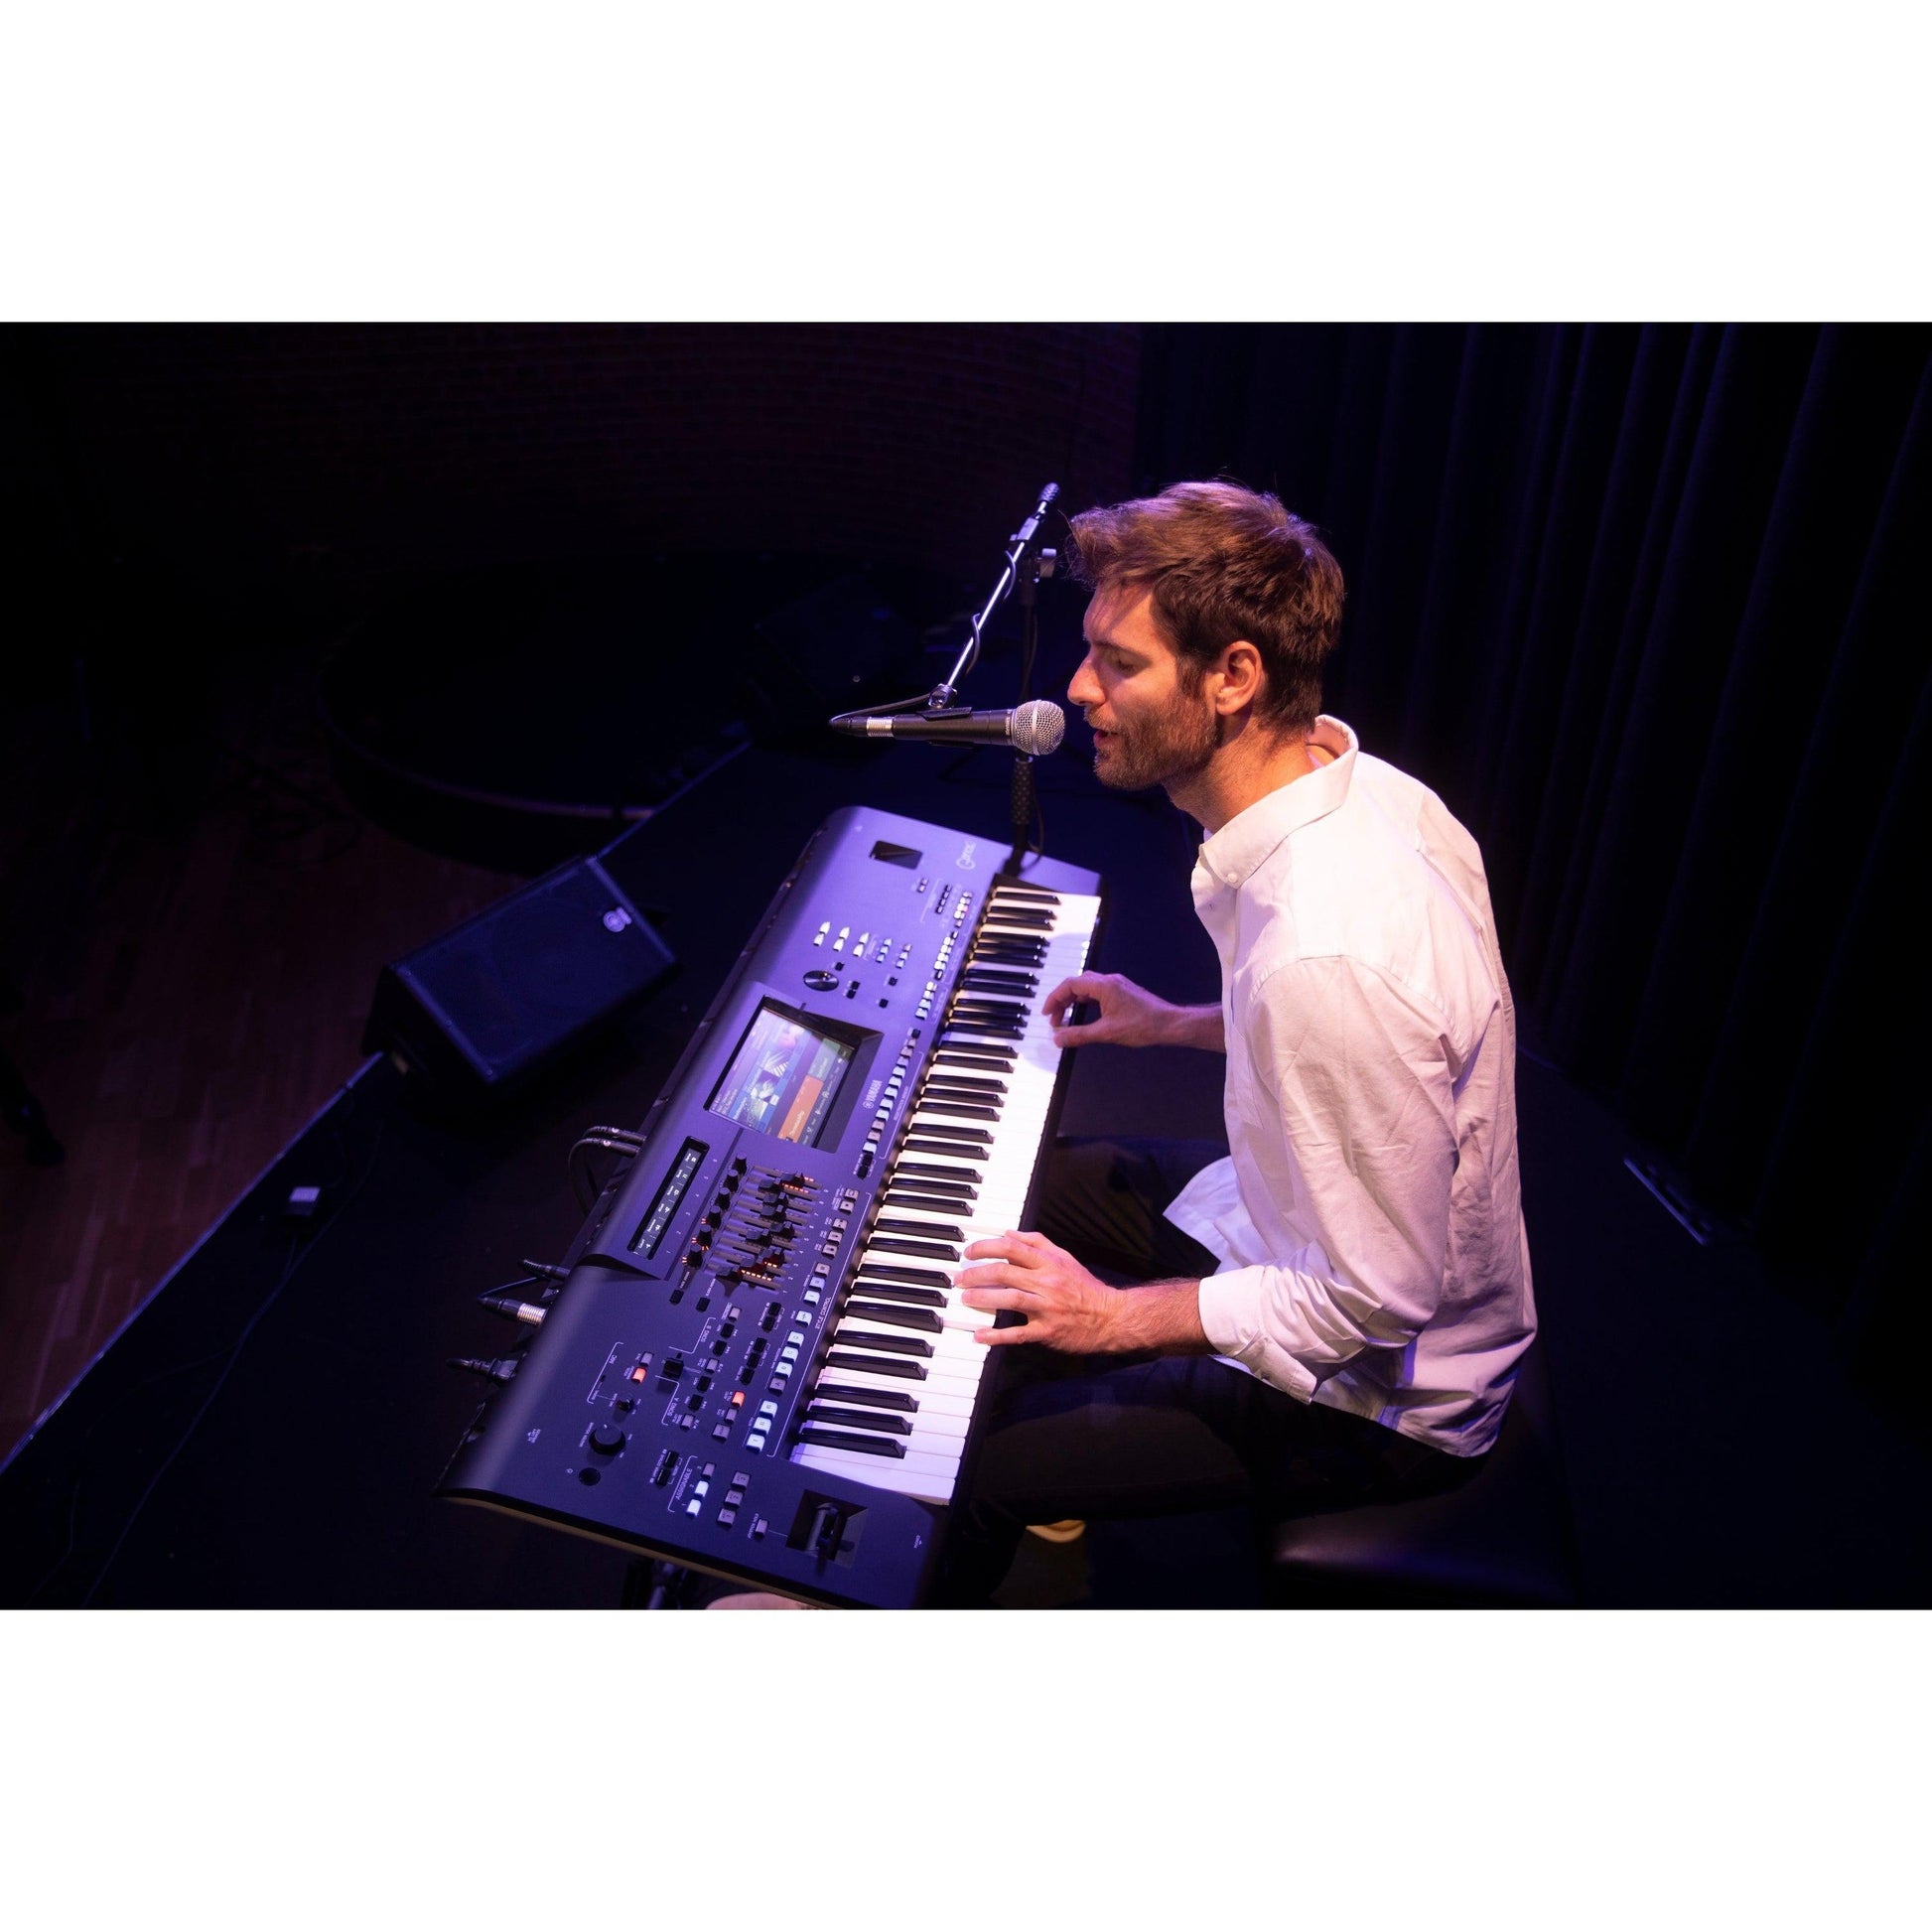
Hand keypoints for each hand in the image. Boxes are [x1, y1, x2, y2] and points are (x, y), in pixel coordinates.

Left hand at [956, 1230, 1122, 1352]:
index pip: (1012, 1248)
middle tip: (959, 1279)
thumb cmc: (1085, 1287)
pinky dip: (996, 1335)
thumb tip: (1009, 1233)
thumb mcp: (1064, 1258)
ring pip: (1009, 1299)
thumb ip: (1037, 1243)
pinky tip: (979, 1335)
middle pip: (1005, 1273)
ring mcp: (1047, 1308)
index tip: (969, 1252)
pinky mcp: (1047, 1332)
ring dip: (983, 1298)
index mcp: (1049, 1263)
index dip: (986, 1248)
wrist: (1110, 1317)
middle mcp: (1047, 1283)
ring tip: (965, 1298)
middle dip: (976, 1275)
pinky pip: (1018, 1334)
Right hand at [1040, 971, 1182, 1048]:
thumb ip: (1079, 1035)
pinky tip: (1084, 1015)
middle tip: (1054, 1019)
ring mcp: (1118, 986)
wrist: (1170, 1024)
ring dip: (1074, 1002)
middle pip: (1077, 984)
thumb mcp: (1106, 1033)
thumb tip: (1058, 1038)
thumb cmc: (1144, 1025)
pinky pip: (1098, 993)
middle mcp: (1110, 981)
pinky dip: (1086, 1002)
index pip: (1070, 985)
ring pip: (1087, 988)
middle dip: (1062, 1001)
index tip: (1047, 1013)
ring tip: (1066, 1019)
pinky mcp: (1123, 993)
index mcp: (1104, 985)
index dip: (1054, 998)